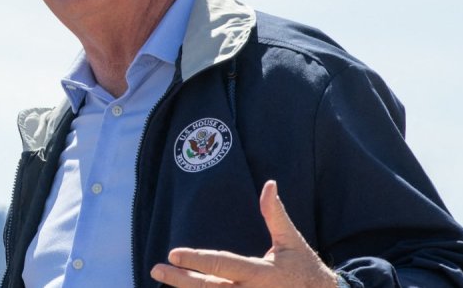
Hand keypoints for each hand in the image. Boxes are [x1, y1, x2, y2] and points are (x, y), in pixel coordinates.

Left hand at [149, 180, 339, 286]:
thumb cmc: (305, 269)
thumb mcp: (292, 241)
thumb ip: (275, 215)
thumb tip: (269, 184)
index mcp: (263, 274)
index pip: (223, 265)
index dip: (196, 260)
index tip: (173, 253)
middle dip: (181, 280)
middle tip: (157, 269)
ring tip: (165, 279)